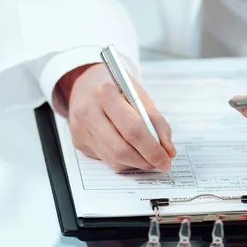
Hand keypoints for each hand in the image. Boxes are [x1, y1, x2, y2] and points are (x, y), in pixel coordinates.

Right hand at [58, 63, 175, 170]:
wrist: (87, 83)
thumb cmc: (117, 89)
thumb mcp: (140, 97)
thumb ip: (156, 123)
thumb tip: (167, 152)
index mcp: (106, 94)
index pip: (132, 129)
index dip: (151, 149)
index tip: (166, 159)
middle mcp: (88, 111)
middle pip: (120, 149)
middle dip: (144, 160)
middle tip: (159, 163)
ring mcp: (80, 128)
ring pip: (113, 159)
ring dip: (135, 163)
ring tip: (147, 157)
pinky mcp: (78, 141)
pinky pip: (105, 159)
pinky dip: (123, 161)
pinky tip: (130, 152)